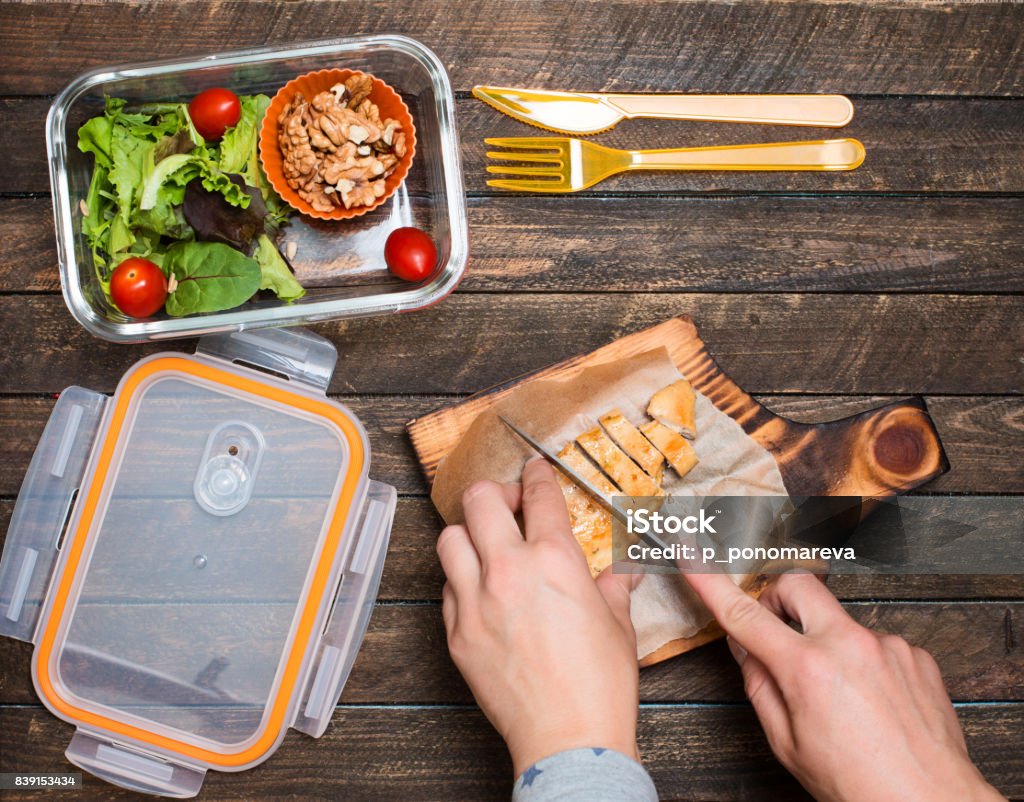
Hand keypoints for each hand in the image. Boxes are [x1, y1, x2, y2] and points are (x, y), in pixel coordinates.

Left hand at [437, 458, 639, 775]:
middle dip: (494, 491)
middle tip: (508, 503)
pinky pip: (446, 589)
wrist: (568, 738)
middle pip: (479, 499)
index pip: (538, 495)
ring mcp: (475, 601)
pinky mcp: (456, 633)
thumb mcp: (617, 626)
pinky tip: (478, 590)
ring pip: (449, 539)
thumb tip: (619, 576)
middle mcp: (508, 570)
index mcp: (555, 559)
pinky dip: (459, 580)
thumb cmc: (599, 685)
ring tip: (485, 543)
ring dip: (468, 533)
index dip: (537, 474)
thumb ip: (611, 589)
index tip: (534, 469)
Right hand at [684, 570, 1005, 801]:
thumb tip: (746, 649)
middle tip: (775, 623)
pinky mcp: (916, 655)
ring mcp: (887, 645)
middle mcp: (849, 646)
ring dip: (828, 643)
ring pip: (840, 621)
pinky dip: (865, 664)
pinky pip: (876, 643)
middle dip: (778, 594)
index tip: (695, 559)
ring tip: (842, 696)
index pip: (745, 615)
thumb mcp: (788, 744)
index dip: (712, 584)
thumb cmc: (859, 785)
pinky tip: (872, 702)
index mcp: (808, 670)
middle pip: (798, 584)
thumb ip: (760, 687)